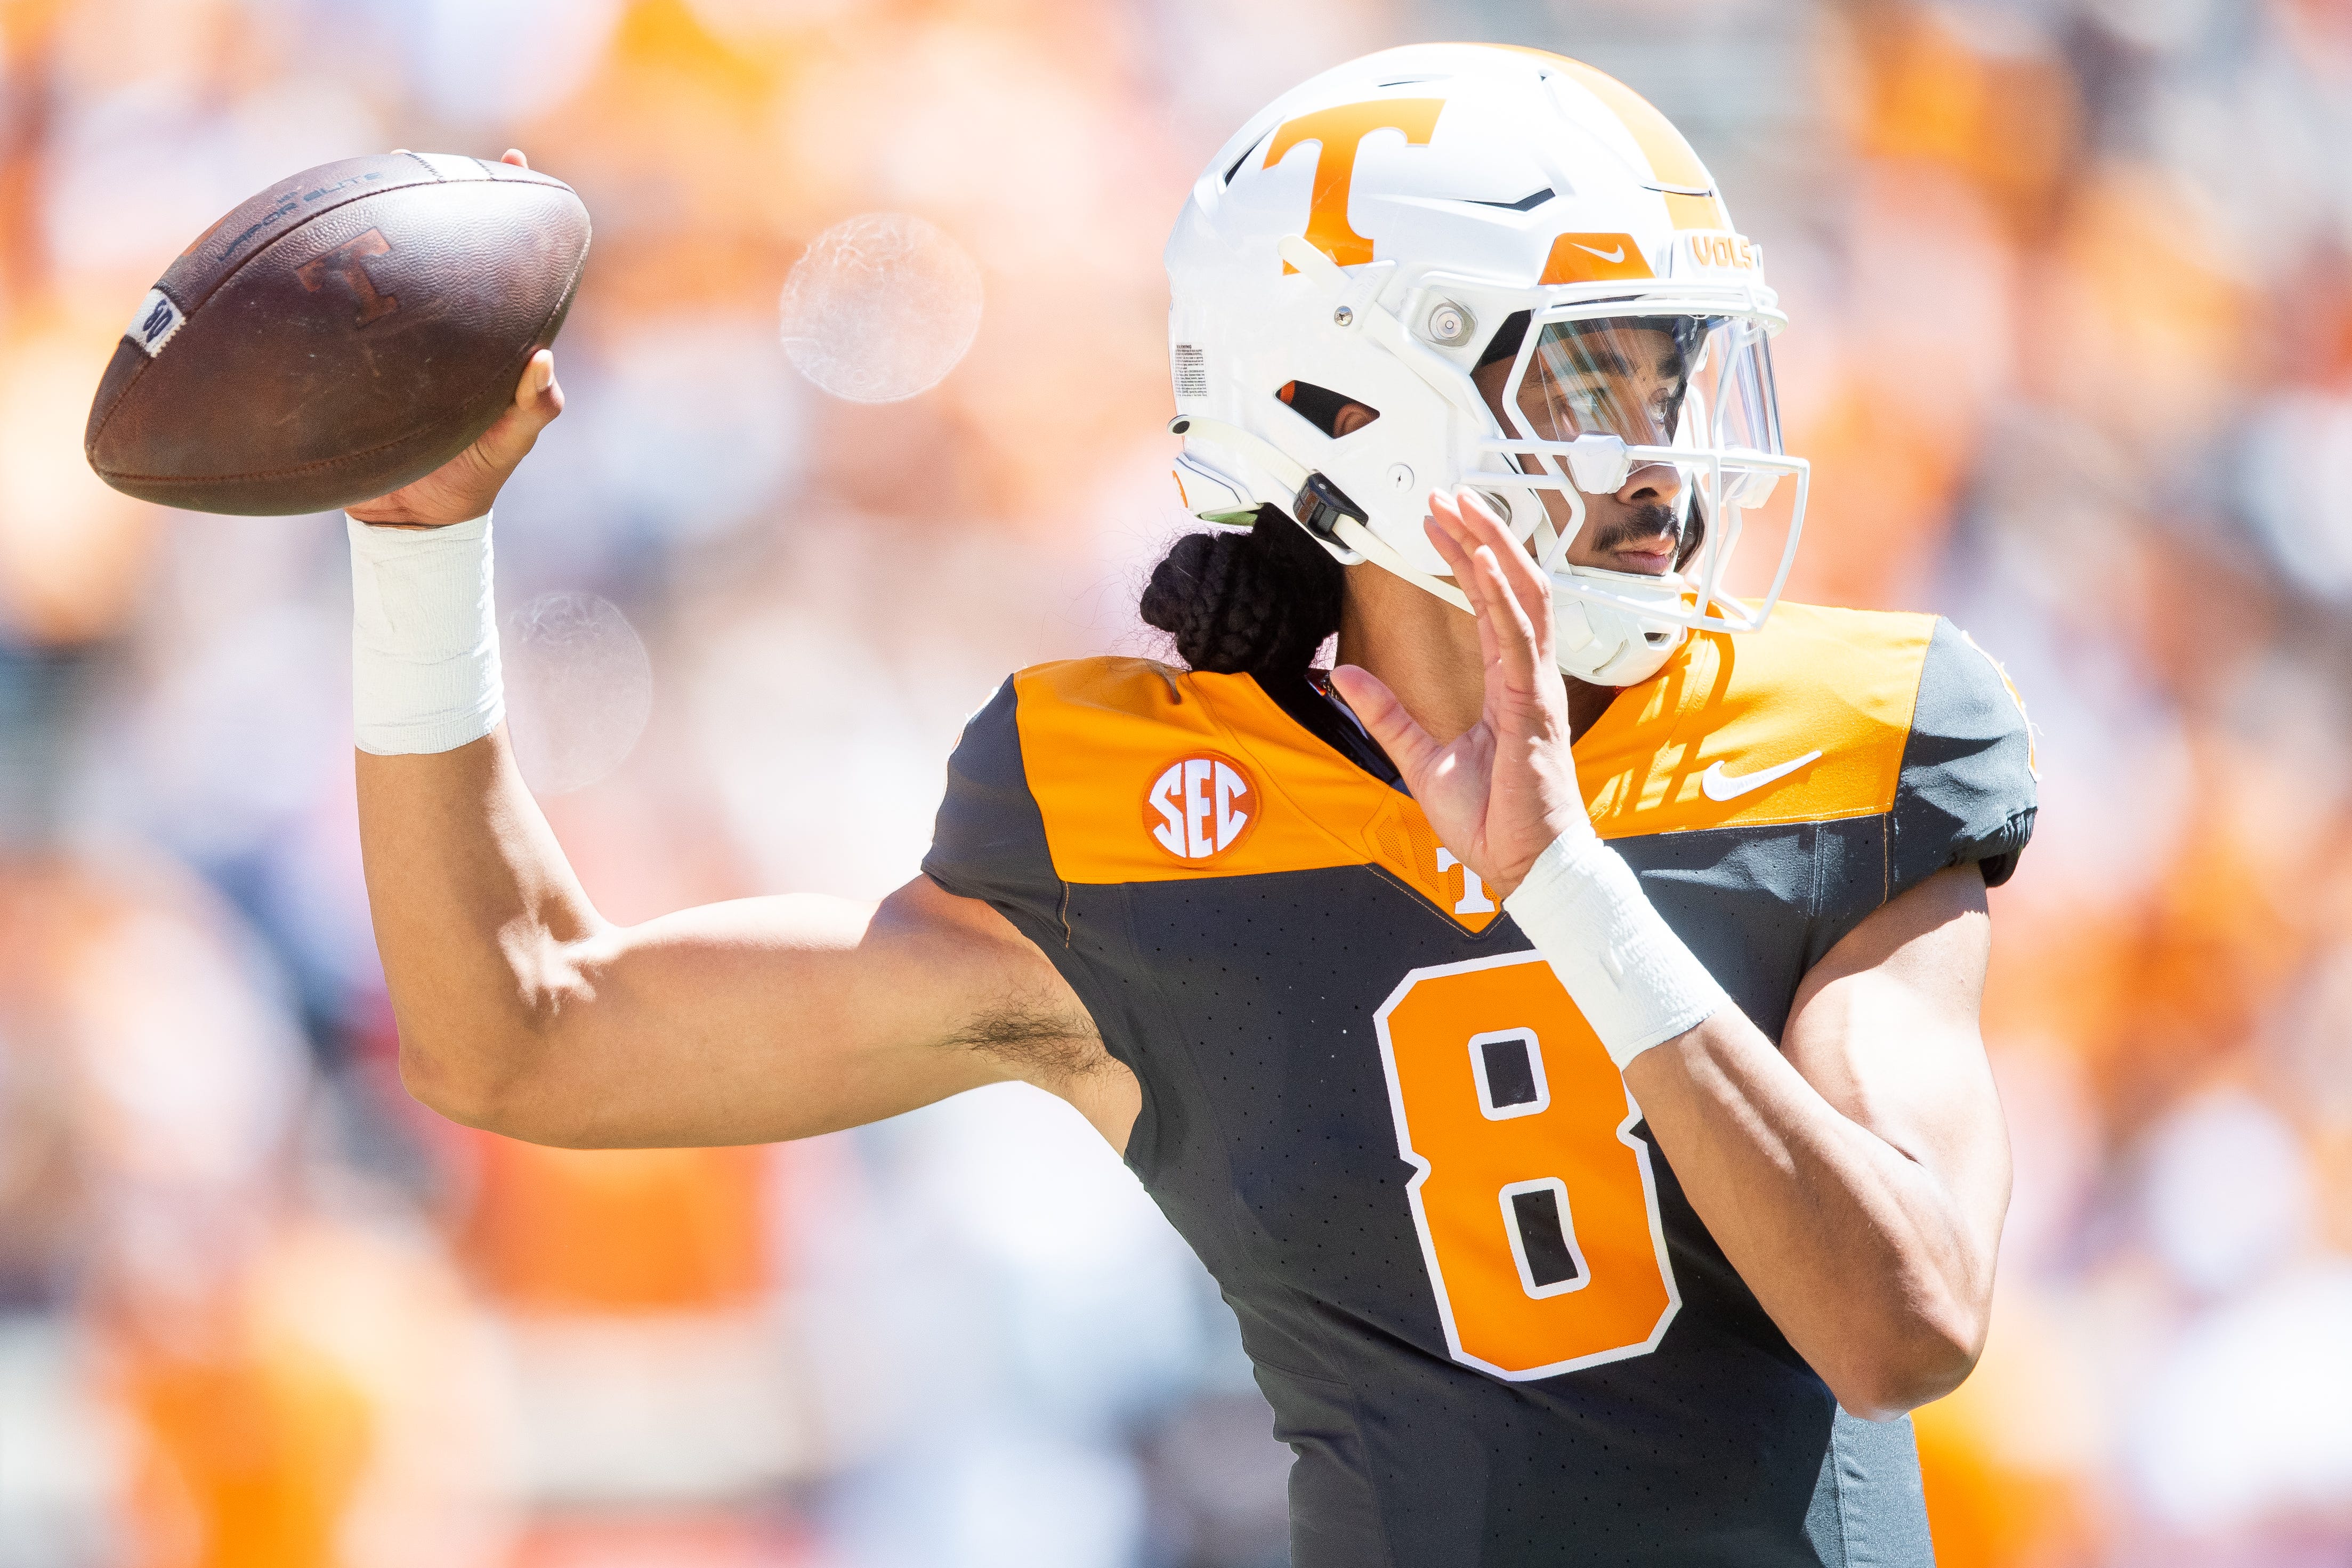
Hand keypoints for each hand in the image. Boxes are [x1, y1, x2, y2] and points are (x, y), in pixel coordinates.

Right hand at [346, 150, 563, 528]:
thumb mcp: (505, 450)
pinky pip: (336, 317)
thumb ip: (528, 413)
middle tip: (428, 153)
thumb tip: (542, 366)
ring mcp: (394, 344)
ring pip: (385, 275)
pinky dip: (322, 286)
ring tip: (368, 176)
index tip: (519, 161)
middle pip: (441, 252)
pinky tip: (302, 247)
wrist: (408, 522)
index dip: (514, 213)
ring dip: (375, 225)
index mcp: (484, 343)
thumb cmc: (468, 483)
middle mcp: (441, 331)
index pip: (506, 267)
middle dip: (437, 198)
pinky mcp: (352, 363)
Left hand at [1328, 489, 1592, 897]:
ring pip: (1522, 596)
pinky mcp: (1533, 705)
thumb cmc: (1491, 821)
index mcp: (1507, 684)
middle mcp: (1526, 676)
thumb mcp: (1420, 760)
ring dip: (1493, 548)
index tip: (1439, 523)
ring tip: (1464, 508)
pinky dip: (1502, 594)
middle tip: (1450, 494)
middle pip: (1512, 585)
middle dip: (1482, 535)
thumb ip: (1387, 714)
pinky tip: (1483, 561)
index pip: (1490, 604)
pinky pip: (1520, 637)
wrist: (1523, 865)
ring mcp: (1534, 686)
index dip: (1467, 558)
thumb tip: (1347, 676)